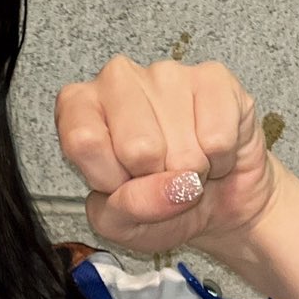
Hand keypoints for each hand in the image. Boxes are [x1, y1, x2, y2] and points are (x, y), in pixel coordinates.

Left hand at [55, 55, 281, 256]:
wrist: (216, 201)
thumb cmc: (157, 204)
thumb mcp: (123, 225)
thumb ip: (126, 210)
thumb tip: (170, 187)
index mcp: (78, 106)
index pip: (83, 141)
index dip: (109, 178)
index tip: (120, 184)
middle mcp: (117, 79)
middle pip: (135, 146)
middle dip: (155, 178)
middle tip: (160, 176)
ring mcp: (166, 73)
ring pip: (181, 147)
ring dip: (191, 172)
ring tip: (187, 165)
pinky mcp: (213, 77)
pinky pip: (217, 138)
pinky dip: (219, 160)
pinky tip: (211, 151)